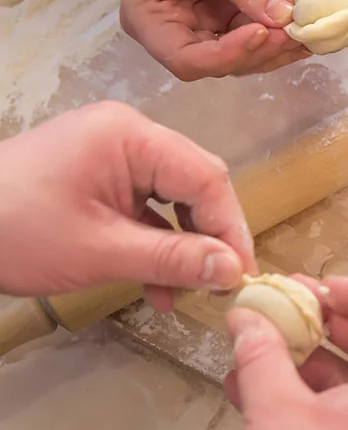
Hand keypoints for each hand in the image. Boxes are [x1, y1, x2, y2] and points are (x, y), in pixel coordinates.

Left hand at [0, 102, 254, 309]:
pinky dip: (152, 244)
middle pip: (195, 184)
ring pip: (172, 200)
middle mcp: (128, 135)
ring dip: (181, 248)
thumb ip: (173, 259)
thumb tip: (233, 271)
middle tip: (221, 285)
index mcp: (130, 136)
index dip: (231, 227)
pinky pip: (143, 208)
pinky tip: (157, 285)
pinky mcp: (97, 178)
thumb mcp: (99, 252)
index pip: (207, 177)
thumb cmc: (14, 233)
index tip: (242, 274)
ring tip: (186, 294)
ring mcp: (111, 155)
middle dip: (209, 237)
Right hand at [116, 0, 306, 80]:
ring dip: (272, 47)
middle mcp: (171, 31)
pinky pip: (248, 32)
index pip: (189, 59)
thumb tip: (283, 17)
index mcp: (150, 21)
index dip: (229, 54)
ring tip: (306, 33)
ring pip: (238, 53)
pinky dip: (273, 31)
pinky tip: (300, 26)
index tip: (263, 33)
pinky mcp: (218, 14)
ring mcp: (196, 25)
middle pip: (217, 62)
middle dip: (258, 52)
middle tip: (297, 35)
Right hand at [225, 276, 347, 429]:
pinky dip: (307, 393)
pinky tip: (255, 387)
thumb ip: (262, 355)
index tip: (318, 288)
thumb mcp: (274, 416)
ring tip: (259, 343)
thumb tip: (248, 314)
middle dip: (331, 319)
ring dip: (311, 355)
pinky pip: (346, 412)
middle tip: (284, 305)